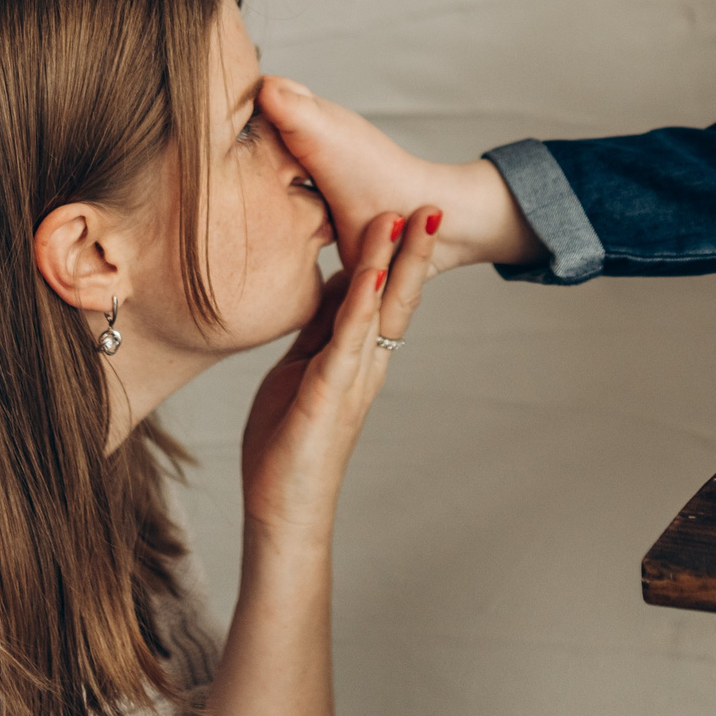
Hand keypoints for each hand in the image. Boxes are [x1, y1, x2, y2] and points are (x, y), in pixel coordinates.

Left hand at [238, 208, 438, 542]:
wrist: (283, 511)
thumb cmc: (287, 443)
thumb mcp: (301, 368)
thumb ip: (318, 330)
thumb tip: (331, 286)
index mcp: (358, 357)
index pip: (382, 294)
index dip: (394, 252)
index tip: (404, 209)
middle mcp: (366, 364)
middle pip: (398, 296)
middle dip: (415, 250)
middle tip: (432, 204)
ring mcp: (353, 378)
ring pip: (381, 310)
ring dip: (396, 262)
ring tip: (410, 219)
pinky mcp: (330, 393)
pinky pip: (347, 340)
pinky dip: (360, 304)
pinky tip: (370, 273)